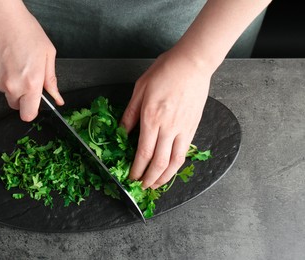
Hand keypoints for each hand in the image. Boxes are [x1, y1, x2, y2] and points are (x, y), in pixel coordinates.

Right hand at [0, 0, 63, 121]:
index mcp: (31, 84)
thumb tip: (57, 97)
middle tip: (27, 79)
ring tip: (16, 64)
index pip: (28, 114)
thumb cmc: (25, 31)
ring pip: (6, 93)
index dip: (32, 111)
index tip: (35, 104)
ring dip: (12, 85)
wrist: (0, 17)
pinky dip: (1, 76)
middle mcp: (12, 86)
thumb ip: (51, 80)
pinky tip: (6, 60)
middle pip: (16, 106)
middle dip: (23, 98)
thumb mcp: (48, 55)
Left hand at [121, 48, 211, 188]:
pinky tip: (171, 168)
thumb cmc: (164, 72)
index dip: (136, 169)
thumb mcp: (140, 89)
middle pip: (159, 162)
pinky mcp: (193, 126)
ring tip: (157, 185)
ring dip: (165, 177)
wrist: (192, 64)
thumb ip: (130, 114)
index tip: (131, 177)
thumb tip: (121, 132)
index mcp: (151, 118)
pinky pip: (185, 151)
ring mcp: (183, 128)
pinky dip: (177, 164)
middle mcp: (168, 127)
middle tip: (142, 187)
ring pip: (175, 161)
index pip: (143, 152)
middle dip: (149, 178)